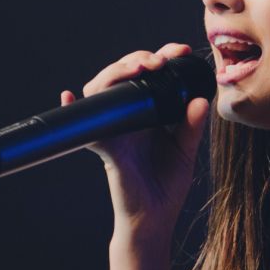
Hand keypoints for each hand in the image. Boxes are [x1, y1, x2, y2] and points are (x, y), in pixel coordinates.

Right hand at [61, 43, 210, 245]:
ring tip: (137, 67)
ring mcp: (114, 128)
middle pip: (123, 74)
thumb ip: (193, 125)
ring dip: (116, 72)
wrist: (154, 217)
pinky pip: (87, 126)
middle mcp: (128, 115)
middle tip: (159, 60)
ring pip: (103, 90)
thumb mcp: (186, 150)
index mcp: (149, 110)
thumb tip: (201, 100)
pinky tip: (68, 96)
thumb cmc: (167, 184)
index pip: (150, 74)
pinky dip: (72, 109)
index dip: (162, 56)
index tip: (181, 51)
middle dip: (139, 58)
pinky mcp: (105, 146)